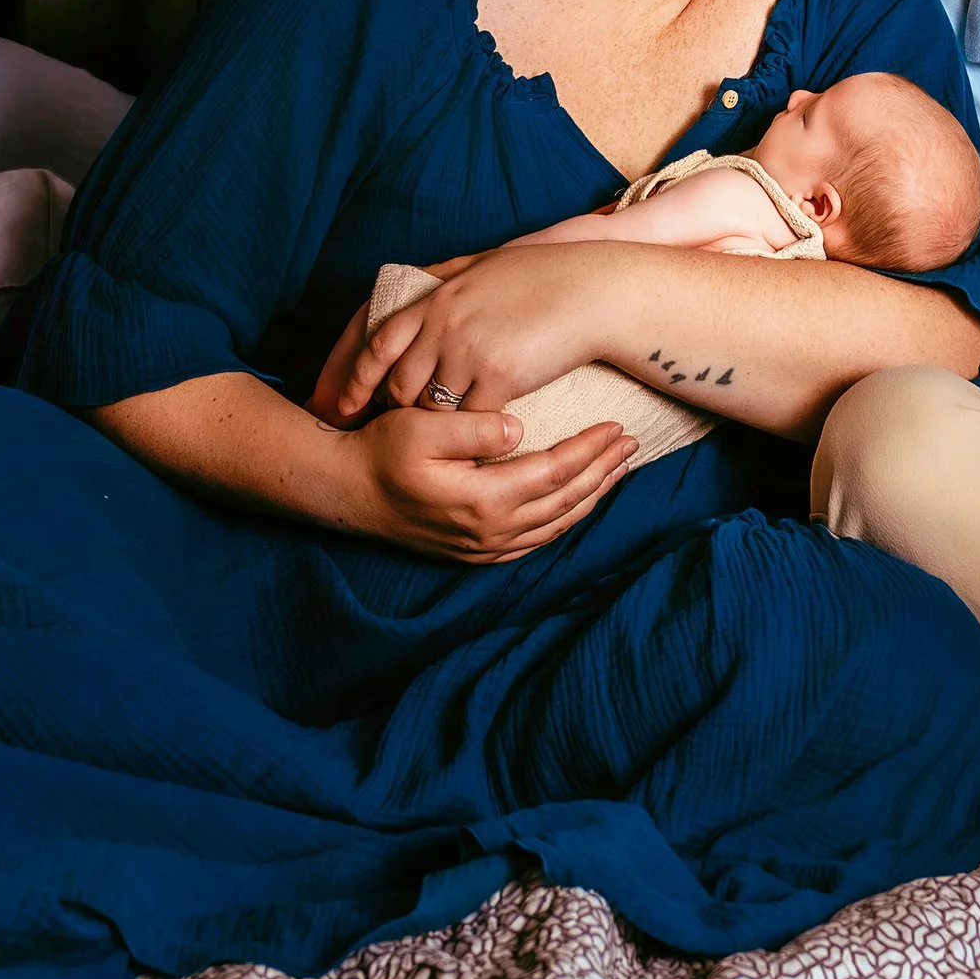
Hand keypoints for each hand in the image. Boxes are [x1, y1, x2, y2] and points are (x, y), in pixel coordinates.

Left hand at [314, 244, 622, 425]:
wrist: (594, 291)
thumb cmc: (548, 275)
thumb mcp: (486, 263)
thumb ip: (447, 276)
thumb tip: (422, 280)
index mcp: (436, 297)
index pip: (377, 343)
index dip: (354, 378)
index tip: (341, 406)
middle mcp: (443, 324)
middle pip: (399, 383)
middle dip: (394, 412)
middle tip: (394, 435)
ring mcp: (469, 351)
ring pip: (433, 407)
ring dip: (433, 430)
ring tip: (434, 449)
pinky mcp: (500, 376)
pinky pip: (471, 420)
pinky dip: (471, 438)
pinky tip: (476, 451)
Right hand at [352, 404, 636, 561]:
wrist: (347, 492)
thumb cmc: (381, 452)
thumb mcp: (420, 428)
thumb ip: (472, 428)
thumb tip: (518, 428)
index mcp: (483, 500)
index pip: (556, 471)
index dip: (591, 449)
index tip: (616, 426)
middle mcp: (491, 532)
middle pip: (566, 500)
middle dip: (603, 471)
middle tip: (632, 444)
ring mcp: (485, 547)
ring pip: (557, 524)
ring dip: (592, 496)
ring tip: (617, 469)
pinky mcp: (477, 552)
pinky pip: (537, 539)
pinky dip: (565, 518)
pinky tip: (578, 501)